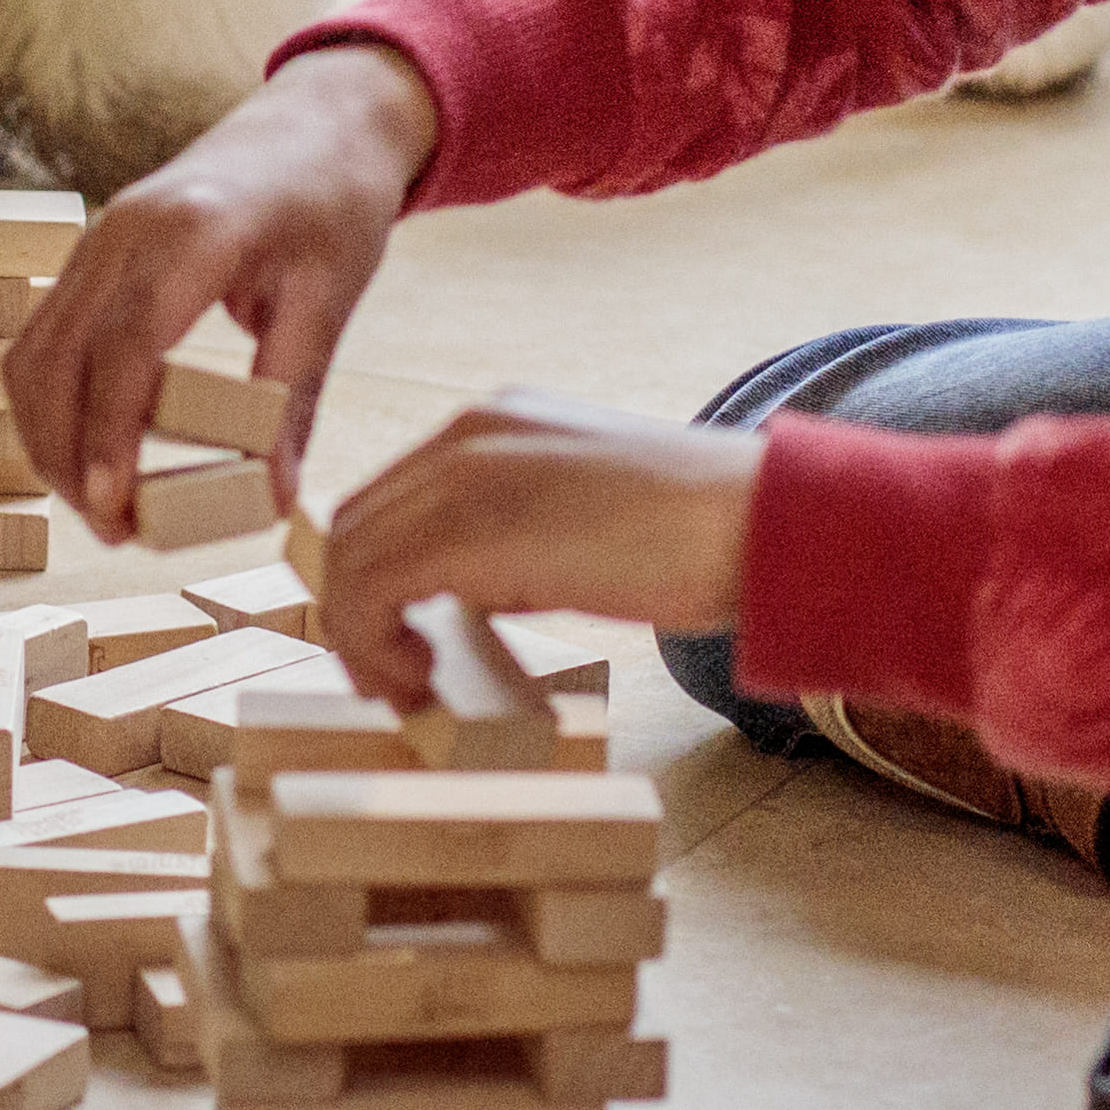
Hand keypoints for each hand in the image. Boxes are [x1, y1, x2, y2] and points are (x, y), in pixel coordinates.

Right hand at [2, 41, 435, 533]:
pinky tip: (85, 451)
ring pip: (32, 353)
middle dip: (68, 455)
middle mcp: (125, 230)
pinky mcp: (90, 254)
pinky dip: (49, 401)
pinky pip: (42, 336)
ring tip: (99, 505)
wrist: (317, 123)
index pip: (126, 344)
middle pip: (58, 358)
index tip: (114, 506)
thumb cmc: (332, 202)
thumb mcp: (332, 296)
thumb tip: (272, 498)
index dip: (110, 431)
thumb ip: (293, 396)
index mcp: (193, 232)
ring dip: (48, 436)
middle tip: (115, 530)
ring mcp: (97, 237)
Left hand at [303, 386, 756, 682]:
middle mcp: (468, 434)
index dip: (377, 579)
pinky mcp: (471, 528)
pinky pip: (369, 588)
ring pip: (349, 555)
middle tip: (397, 678)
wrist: (760, 522)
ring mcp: (466, 473)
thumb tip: (468, 596)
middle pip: (354, 524)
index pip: (390, 498)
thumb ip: (517, 537)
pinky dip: (373, 644)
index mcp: (496, 422)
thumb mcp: (582, 515)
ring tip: (409, 687)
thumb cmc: (696, 533)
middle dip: (357, 610)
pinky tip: (422, 680)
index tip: (406, 643)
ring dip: (360, 634)